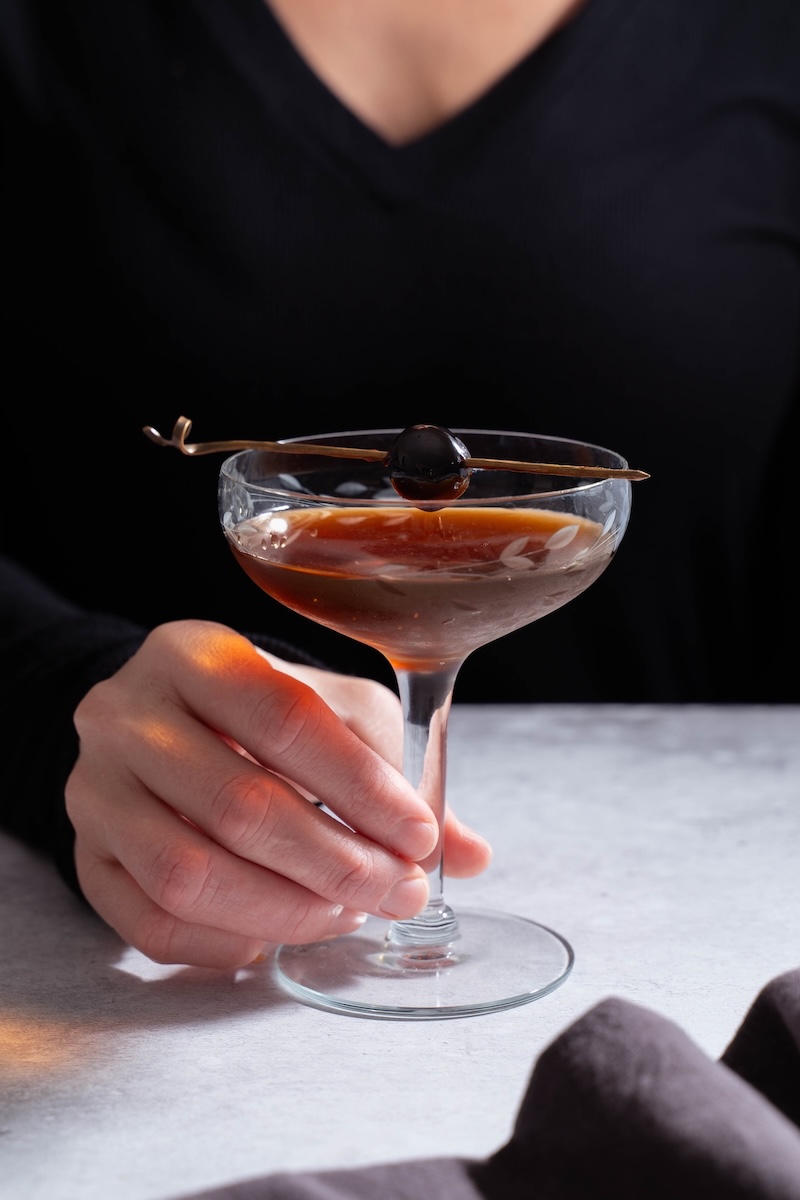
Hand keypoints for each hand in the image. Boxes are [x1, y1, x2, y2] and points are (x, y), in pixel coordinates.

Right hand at [66, 620, 490, 968]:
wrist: (157, 724)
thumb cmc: (256, 712)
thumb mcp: (331, 711)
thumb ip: (395, 771)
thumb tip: (468, 853)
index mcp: (193, 653)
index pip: (284, 720)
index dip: (360, 787)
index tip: (418, 835)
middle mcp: (126, 715)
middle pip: (239, 805)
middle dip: (335, 863)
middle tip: (395, 891)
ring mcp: (95, 790)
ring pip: (189, 874)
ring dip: (286, 911)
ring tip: (346, 914)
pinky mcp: (85, 857)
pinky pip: (150, 924)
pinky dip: (225, 945)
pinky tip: (278, 938)